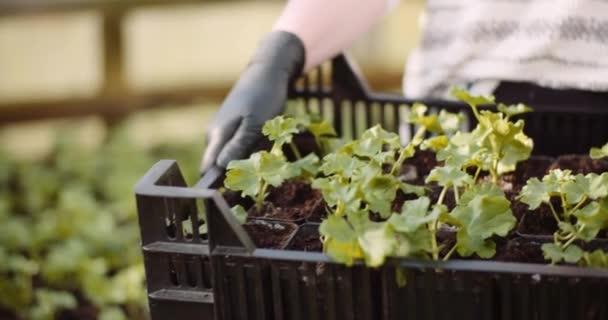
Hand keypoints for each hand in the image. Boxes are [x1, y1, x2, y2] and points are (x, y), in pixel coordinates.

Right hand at [200, 31, 304, 172]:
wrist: (267, 73)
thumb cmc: (263, 98)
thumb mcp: (255, 125)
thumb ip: (237, 146)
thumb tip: (219, 168)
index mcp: (216, 136)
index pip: (207, 171)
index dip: (218, 185)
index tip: (238, 189)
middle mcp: (213, 135)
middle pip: (222, 166)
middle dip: (241, 170)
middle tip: (262, 158)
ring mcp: (221, 130)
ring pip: (233, 156)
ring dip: (250, 157)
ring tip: (265, 141)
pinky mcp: (231, 127)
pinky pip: (240, 146)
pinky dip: (253, 146)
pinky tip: (263, 136)